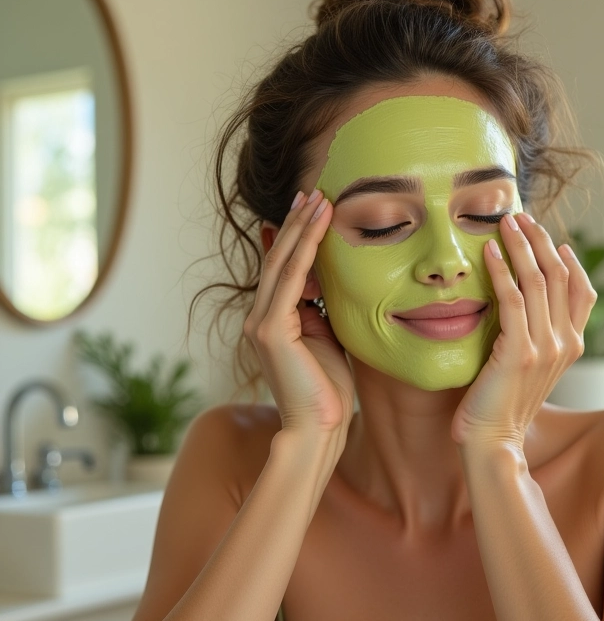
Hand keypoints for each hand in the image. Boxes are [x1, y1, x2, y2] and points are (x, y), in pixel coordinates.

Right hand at [244, 190, 354, 433]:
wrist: (319, 428)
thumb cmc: (327, 388)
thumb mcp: (326, 338)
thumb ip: (319, 310)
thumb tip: (325, 283)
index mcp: (272, 321)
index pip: (283, 270)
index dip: (296, 238)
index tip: (312, 209)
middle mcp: (260, 317)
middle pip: (278, 259)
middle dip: (296, 224)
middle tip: (313, 192)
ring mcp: (261, 322)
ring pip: (282, 263)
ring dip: (301, 228)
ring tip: (318, 198)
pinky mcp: (271, 330)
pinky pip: (291, 279)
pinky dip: (306, 248)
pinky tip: (319, 224)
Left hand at [451, 211, 597, 452]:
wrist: (494, 441)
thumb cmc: (502, 405)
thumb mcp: (528, 367)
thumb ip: (533, 338)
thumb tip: (519, 308)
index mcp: (572, 346)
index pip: (582, 292)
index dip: (570, 261)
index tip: (551, 238)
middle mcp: (566, 344)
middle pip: (562, 277)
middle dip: (540, 242)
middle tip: (521, 217)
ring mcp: (546, 348)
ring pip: (539, 282)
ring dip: (521, 247)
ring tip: (505, 223)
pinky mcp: (519, 351)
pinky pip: (513, 300)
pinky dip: (502, 272)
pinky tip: (490, 253)